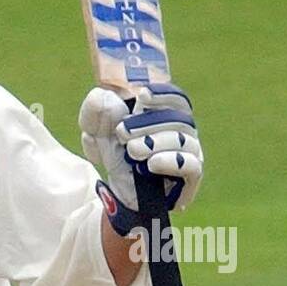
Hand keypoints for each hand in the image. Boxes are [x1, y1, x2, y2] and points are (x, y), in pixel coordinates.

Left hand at [79, 83, 202, 213]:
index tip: (142, 96)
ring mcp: (190, 154)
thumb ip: (94, 111)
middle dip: (148, 122)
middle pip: (179, 118)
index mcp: (167, 114)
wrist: (119, 191)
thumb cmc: (115, 153)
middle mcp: (183, 132)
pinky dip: (171, 161)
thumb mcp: (97, 132)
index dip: (163, 94)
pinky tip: (151, 164)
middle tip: (122, 132)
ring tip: (132, 151)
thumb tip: (103, 96)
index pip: (176, 98)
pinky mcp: (191, 177)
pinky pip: (192, 166)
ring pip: (184, 140)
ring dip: (155, 142)